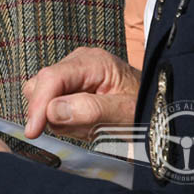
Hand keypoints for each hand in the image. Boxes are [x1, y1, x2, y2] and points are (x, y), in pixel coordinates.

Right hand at [22, 46, 139, 138]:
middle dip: (49, 113)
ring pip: (43, 95)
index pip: (52, 78)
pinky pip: (53, 103)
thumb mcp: (124, 113)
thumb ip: (89, 110)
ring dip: (58, 118)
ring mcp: (73, 73)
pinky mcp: (71, 86)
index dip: (39, 105)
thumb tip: (52, 111)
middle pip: (41, 85)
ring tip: (88, 127)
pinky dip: (63, 119)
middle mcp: (78, 62)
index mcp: (92, 62)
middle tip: (78, 131)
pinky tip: (85, 124)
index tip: (33, 131)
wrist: (160, 107)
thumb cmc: (147, 108)